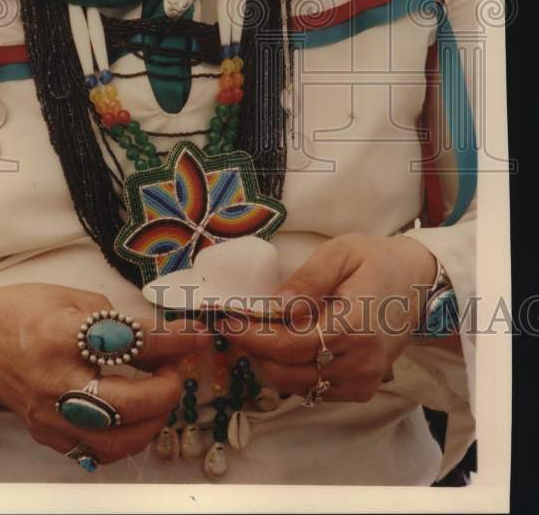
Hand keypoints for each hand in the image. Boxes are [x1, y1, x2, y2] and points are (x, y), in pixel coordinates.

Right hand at [0, 282, 208, 464]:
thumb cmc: (27, 310)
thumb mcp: (75, 298)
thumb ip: (117, 321)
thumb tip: (162, 338)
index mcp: (62, 336)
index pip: (132, 344)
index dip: (172, 342)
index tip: (197, 337)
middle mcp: (55, 382)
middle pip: (128, 403)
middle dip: (166, 389)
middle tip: (176, 369)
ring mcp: (50, 416)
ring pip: (116, 441)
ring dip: (152, 421)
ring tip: (160, 396)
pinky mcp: (47, 435)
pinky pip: (96, 451)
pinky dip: (126, 438)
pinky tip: (135, 417)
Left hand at [219, 233, 437, 402]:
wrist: (418, 282)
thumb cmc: (376, 260)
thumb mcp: (340, 252)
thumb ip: (307, 280)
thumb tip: (275, 306)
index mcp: (353, 325)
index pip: (288, 345)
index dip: (251, 337)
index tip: (225, 322)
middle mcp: (359, 362)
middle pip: (288, 371)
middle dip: (255, 350)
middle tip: (236, 325)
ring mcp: (363, 380)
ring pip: (299, 386)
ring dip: (272, 364)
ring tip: (259, 334)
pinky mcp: (364, 388)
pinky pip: (317, 390)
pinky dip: (295, 373)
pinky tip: (289, 346)